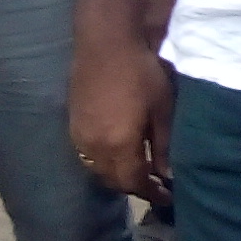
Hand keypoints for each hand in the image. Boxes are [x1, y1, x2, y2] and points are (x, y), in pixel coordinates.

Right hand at [72, 34, 177, 204]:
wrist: (106, 43)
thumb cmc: (141, 73)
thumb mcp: (162, 110)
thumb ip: (163, 146)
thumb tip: (167, 174)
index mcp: (118, 145)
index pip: (134, 183)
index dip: (151, 193)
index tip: (167, 197)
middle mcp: (94, 147)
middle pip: (113, 181)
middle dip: (134, 187)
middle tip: (155, 185)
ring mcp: (79, 136)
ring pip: (98, 170)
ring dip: (117, 176)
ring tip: (139, 171)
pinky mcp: (73, 124)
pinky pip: (88, 155)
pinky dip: (104, 162)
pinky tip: (119, 153)